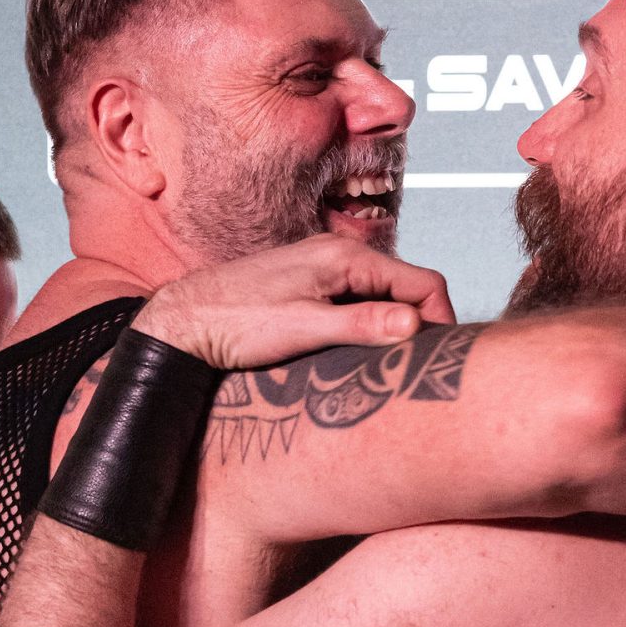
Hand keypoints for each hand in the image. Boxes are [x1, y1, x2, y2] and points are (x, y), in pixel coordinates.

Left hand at [134, 233, 456, 370]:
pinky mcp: (310, 288)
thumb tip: (413, 325)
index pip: (423, 283)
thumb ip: (361, 326)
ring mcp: (324, 270)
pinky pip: (357, 305)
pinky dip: (366, 329)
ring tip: (385, 368)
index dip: (440, 322)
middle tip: (416, 370)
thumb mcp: (303, 328)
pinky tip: (353, 356)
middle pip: (406, 290)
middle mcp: (339, 255)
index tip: (438, 360)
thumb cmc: (234, 322)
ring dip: (391, 331)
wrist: (185, 321)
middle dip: (419, 327)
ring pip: (382, 299)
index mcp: (345, 257)